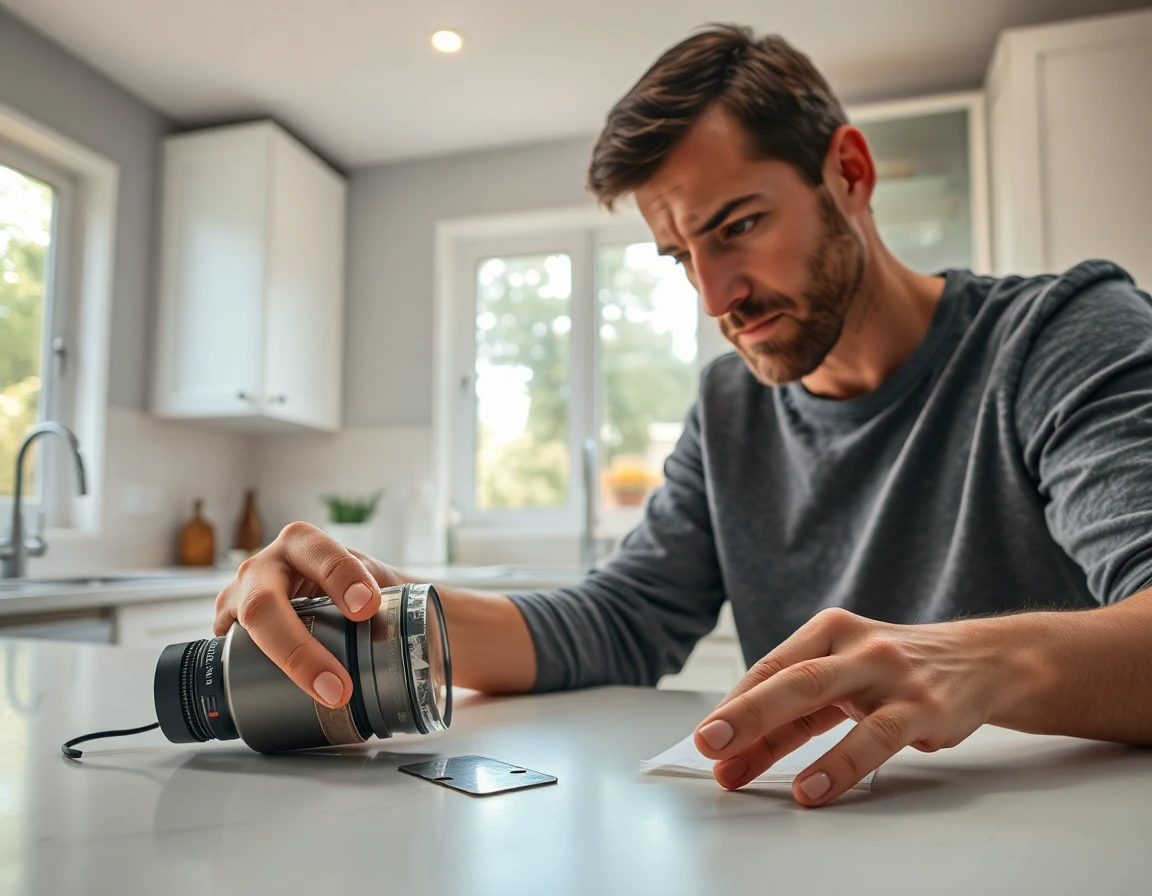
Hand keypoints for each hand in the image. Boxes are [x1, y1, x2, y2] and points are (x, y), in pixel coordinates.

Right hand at [213, 522, 405, 708]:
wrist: (329, 592)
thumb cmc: (351, 582)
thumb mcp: (370, 579)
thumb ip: (390, 596)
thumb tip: (428, 639)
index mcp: (303, 543)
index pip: (321, 556)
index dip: (341, 579)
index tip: (367, 607)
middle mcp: (265, 565)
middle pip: (266, 604)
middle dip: (299, 649)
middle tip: (338, 685)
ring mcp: (240, 595)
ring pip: (247, 625)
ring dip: (283, 663)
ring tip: (324, 693)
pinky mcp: (230, 623)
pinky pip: (230, 647)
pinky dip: (244, 669)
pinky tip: (257, 689)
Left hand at [693, 608, 1012, 806]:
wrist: (982, 661)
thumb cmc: (895, 673)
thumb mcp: (845, 678)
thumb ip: (796, 714)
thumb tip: (736, 754)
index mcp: (828, 631)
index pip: (769, 667)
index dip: (734, 704)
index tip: (704, 738)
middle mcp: (854, 645)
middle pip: (786, 678)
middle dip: (740, 712)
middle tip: (706, 743)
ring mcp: (888, 673)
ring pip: (820, 697)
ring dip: (774, 736)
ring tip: (740, 771)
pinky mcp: (921, 707)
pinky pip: (873, 737)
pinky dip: (838, 764)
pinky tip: (811, 788)